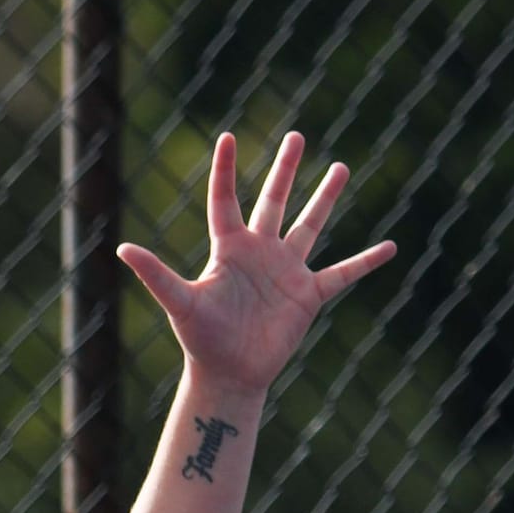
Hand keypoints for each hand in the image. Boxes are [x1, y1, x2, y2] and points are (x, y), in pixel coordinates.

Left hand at [118, 132, 395, 397]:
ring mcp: (286, 271)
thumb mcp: (180, 302)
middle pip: (274, 201)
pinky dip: (366, 262)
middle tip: (296, 136)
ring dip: (325, 198)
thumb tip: (122, 249)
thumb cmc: (201, 341)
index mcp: (229, 249)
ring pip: (309, 225)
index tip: (227, 137)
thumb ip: (156, 274)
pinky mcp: (308, 295)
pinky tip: (391, 247)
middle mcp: (260, 253)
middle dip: (285, 169)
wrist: (228, 376)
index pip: (226, 200)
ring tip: (340, 167)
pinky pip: (343, 274)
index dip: (226, 170)